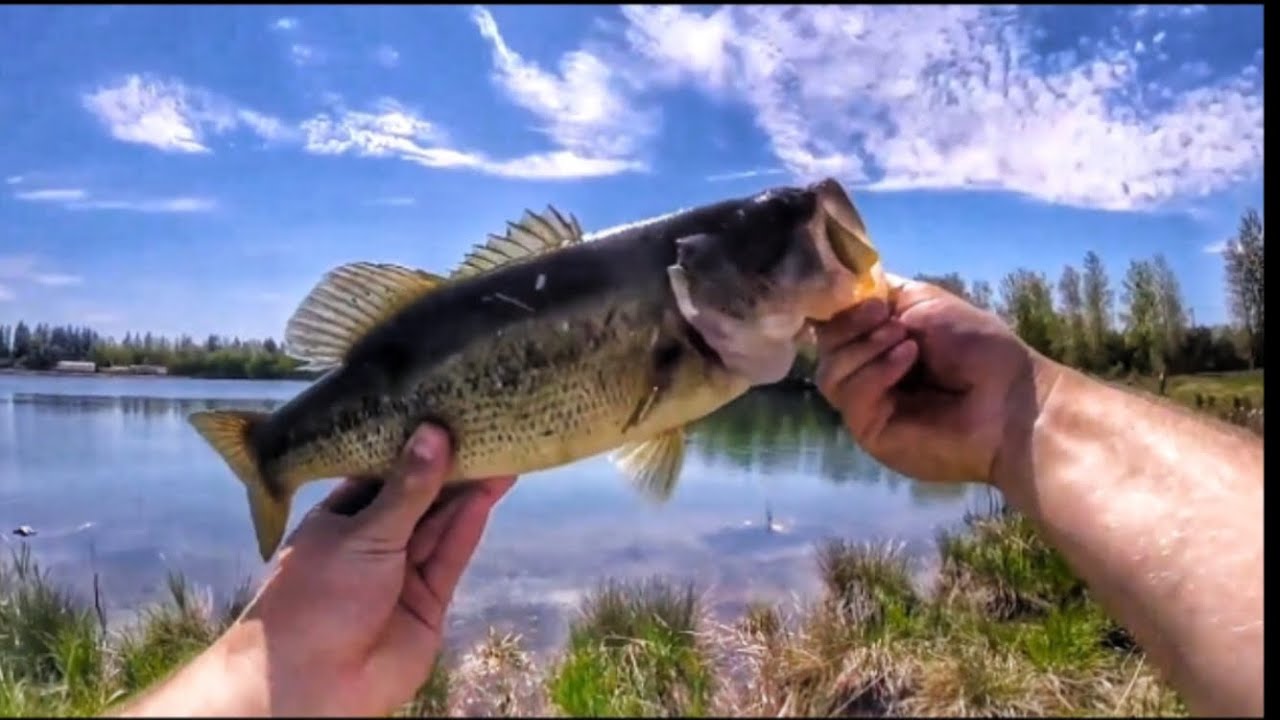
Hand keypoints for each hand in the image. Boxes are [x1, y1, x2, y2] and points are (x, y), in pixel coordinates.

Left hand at [208, 425, 513, 715]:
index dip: (412, 447)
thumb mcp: (363, 532)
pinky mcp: (428, 601)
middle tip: (482, 429)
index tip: (444, 414)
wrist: (312, 683)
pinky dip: (469, 525)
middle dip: (448, 468)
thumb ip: (407, 488)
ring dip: (467, 492)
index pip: (381, 473)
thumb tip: (433, 434)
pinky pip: (451, 555)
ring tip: (499, 452)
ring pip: (439, 525)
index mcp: (339, 519)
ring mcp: (400, 573)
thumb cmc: (317, 599)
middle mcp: (371, 542)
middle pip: (417, 498)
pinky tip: (489, 493)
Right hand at [813, 274, 1056, 488]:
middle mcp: (866, 372)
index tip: (862, 295)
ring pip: (830, 373)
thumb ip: (879, 295)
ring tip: (906, 342)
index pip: (833, 323)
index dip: (839, 307)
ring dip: (864, 348)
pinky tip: (907, 360)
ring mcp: (865, 405)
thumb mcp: (926, 303)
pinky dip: (875, 372)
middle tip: (890, 320)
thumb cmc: (979, 348)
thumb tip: (840, 289)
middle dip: (852, 325)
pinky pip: (850, 397)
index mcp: (877, 341)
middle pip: (824, 347)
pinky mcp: (869, 431)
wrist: (1010, 399)